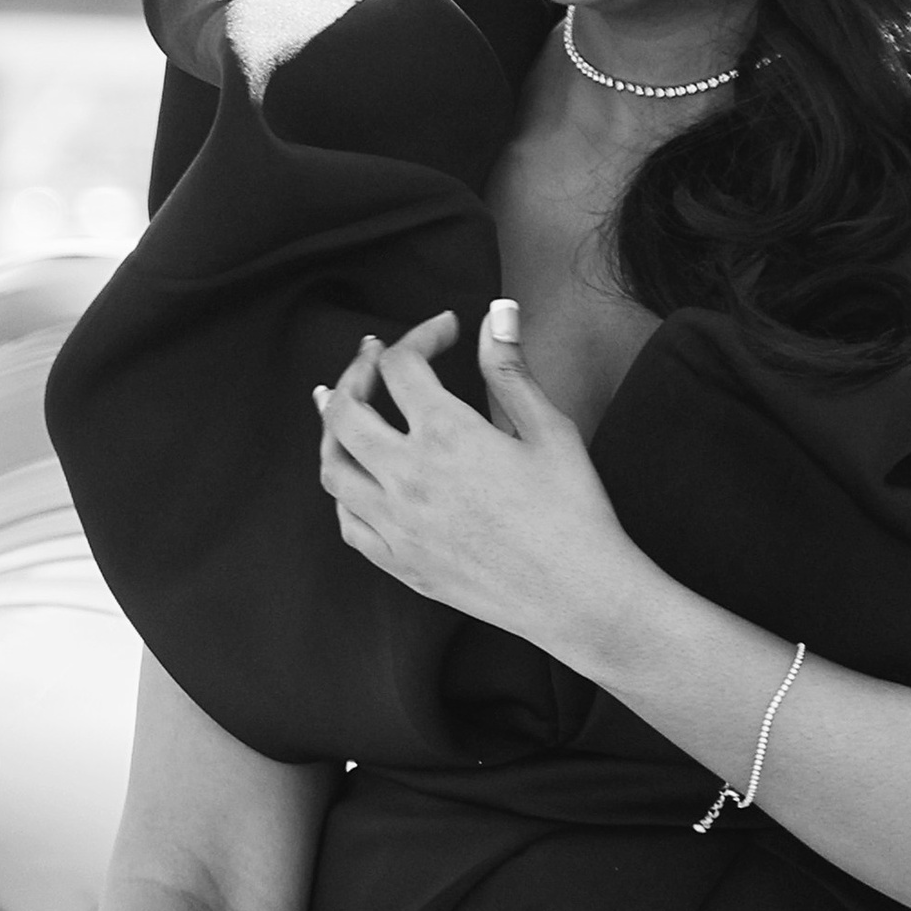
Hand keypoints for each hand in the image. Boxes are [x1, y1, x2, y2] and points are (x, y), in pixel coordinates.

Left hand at [313, 305, 641, 663]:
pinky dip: (345, 490)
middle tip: (372, 357)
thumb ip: (511, 369)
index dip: (420, 334)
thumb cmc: (574, 511)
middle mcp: (408, 477)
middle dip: (356, 372)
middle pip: (344, 409)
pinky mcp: (398, 563)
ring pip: (333, 466)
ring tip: (342, 408)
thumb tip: (497, 314)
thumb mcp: (549, 429)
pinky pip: (347, 521)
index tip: (444, 331)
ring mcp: (395, 524)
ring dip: (332, 429)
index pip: (401, 364)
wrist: (577, 596)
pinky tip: (358, 476)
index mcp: (446, 434)